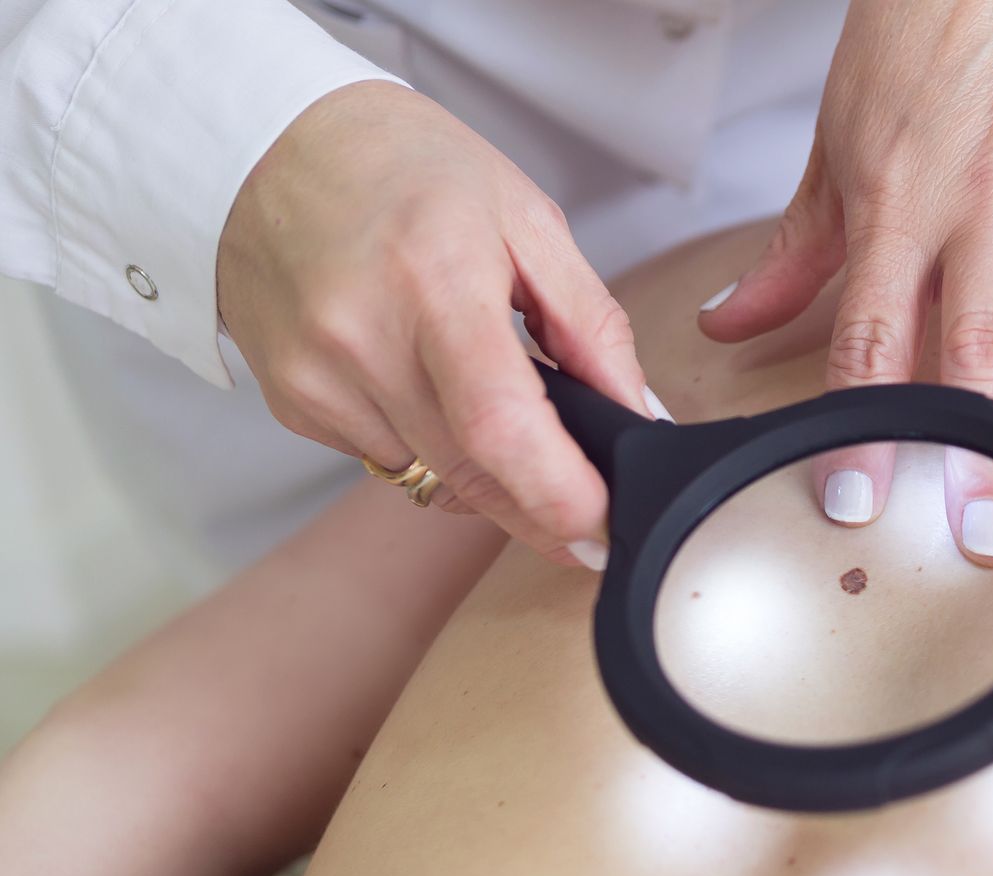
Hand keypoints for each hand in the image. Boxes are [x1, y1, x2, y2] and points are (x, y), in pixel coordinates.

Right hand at [217, 81, 661, 565]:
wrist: (267, 143)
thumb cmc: (407, 168)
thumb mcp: (527, 219)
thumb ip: (591, 327)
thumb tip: (637, 418)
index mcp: (434, 280)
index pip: (499, 423)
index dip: (556, 493)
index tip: (603, 526)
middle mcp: (361, 339)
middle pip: (471, 472)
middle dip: (542, 507)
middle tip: (589, 516)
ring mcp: (317, 378)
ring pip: (432, 477)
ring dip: (489, 474)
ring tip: (505, 414)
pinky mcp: (293, 403)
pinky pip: (388, 459)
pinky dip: (430, 445)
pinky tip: (430, 387)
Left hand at [698, 0, 992, 563]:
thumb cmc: (901, 69)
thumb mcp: (831, 162)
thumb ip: (787, 257)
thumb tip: (720, 330)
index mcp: (900, 209)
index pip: (875, 334)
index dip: (867, 421)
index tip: (863, 500)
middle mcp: (983, 198)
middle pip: (983, 331)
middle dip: (988, 436)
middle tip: (992, 530)